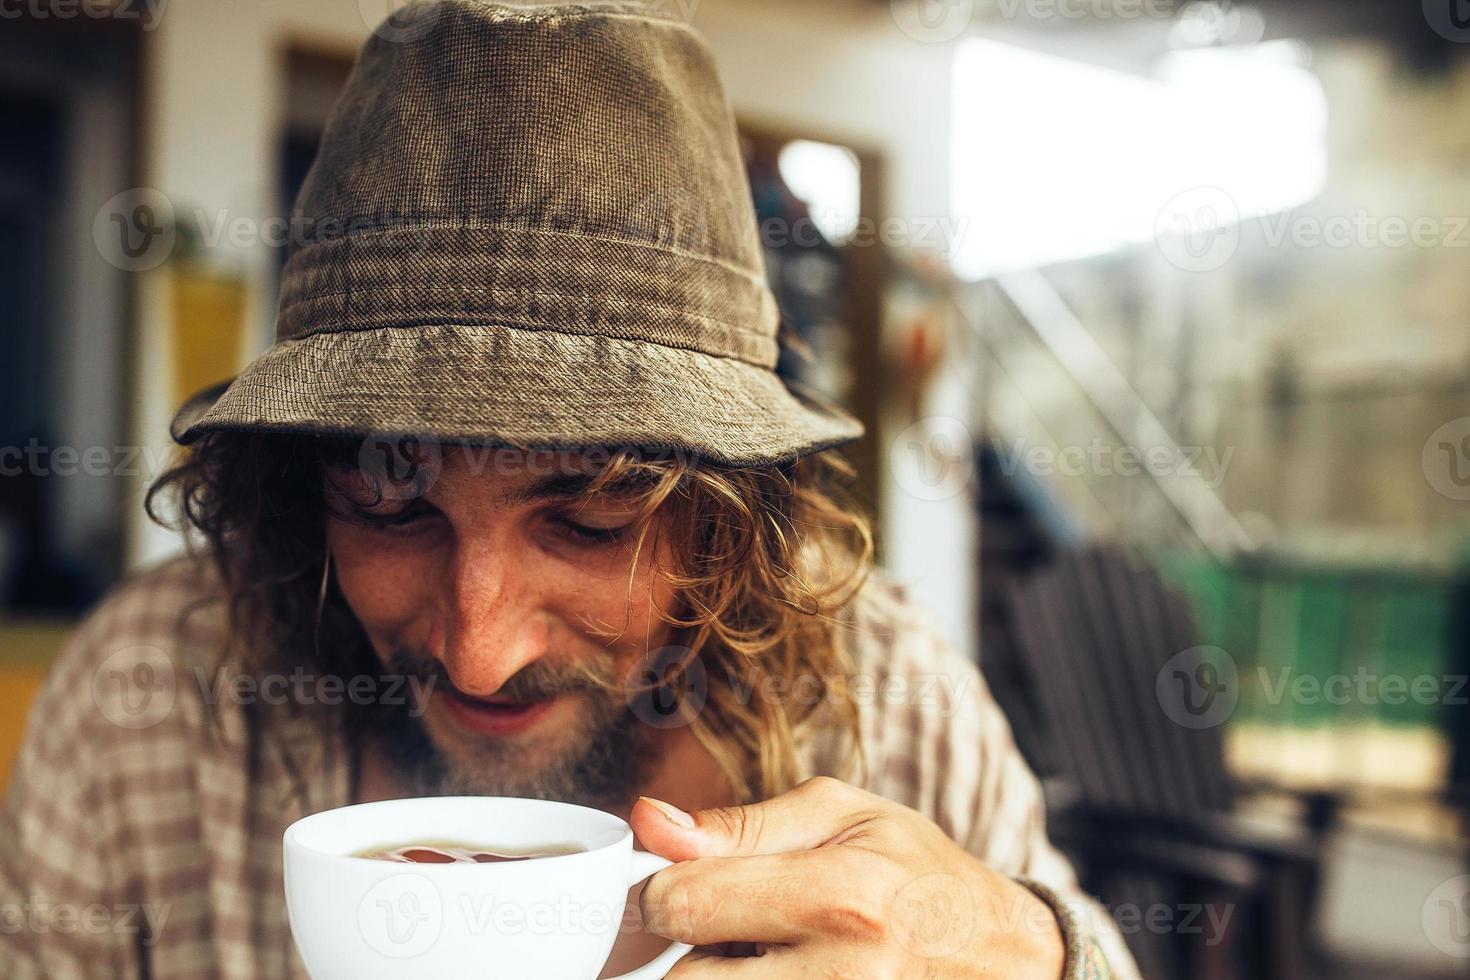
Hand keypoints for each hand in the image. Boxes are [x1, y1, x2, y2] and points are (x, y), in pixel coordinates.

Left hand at [630, 777, 1066, 977]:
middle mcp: (841, 975)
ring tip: (767, 955)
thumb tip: (648, 823)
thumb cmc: (921, 875)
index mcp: (838, 896)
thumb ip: (738, 826)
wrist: (1007, 958)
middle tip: (731, 930)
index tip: (679, 887)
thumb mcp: (842, 817)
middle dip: (690, 951)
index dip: (662, 893)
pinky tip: (788, 976)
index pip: (685, 904)